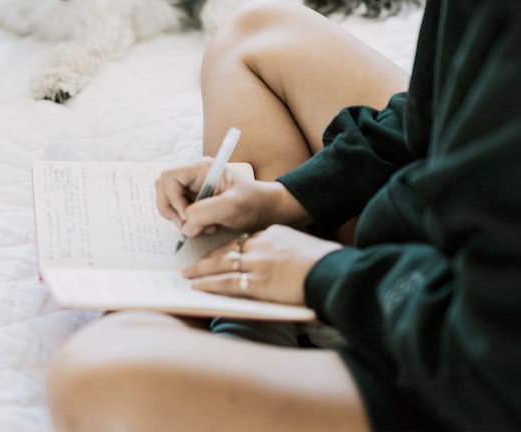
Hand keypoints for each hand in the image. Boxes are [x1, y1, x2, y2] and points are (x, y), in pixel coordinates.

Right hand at [155, 161, 309, 238]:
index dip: (172, 198)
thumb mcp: (232, 207)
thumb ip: (204, 213)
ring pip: (168, 201)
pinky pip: (178, 212)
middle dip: (171, 210)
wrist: (267, 210)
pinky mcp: (195, 201)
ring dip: (180, 219)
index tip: (188, 215)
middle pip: (162, 188)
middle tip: (189, 225)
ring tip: (203, 226)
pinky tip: (207, 226)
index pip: (168, 177)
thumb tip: (185, 225)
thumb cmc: (254, 203)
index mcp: (201, 168)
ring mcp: (193, 188)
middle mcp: (193, 176)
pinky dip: (188, 224)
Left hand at [181, 225, 340, 305]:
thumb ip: (285, 250)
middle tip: (191, 264)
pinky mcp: (259, 282)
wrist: (332, 273)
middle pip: (228, 249)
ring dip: (201, 270)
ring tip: (187, 275)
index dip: (228, 248)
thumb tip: (280, 262)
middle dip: (207, 258)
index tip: (218, 253)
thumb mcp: (302, 246)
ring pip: (222, 264)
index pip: (243, 240)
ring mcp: (258, 263)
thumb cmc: (325, 263)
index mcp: (273, 234)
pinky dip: (209, 284)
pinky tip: (197, 287)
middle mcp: (261, 245)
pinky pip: (227, 282)